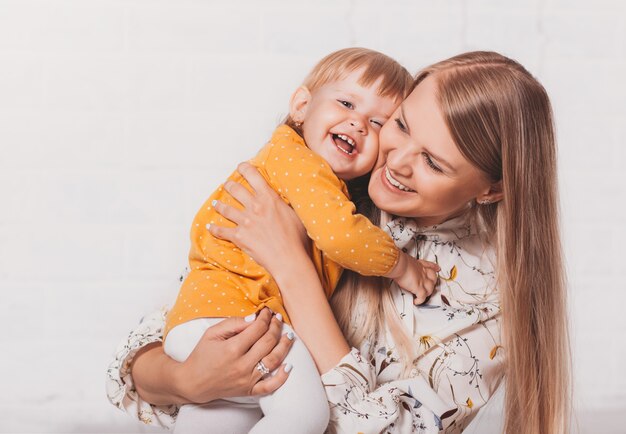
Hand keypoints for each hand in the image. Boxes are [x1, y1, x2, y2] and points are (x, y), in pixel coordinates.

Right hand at [132, 309, 293, 404]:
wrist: (192, 383)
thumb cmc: (202, 355)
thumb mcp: (212, 333)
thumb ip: (234, 323)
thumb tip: (254, 317)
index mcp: (232, 348)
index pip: (257, 329)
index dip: (265, 317)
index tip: (267, 311)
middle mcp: (242, 365)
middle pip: (268, 342)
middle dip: (276, 327)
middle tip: (278, 319)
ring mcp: (246, 379)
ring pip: (273, 361)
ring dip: (284, 346)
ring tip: (289, 336)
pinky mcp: (248, 391)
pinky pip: (270, 386)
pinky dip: (282, 377)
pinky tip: (289, 366)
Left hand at [208, 162, 309, 274]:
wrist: (288, 258)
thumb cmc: (296, 238)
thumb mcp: (295, 214)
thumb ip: (285, 205)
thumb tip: (284, 200)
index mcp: (269, 198)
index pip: (253, 176)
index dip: (245, 168)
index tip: (241, 167)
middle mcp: (254, 206)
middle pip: (236, 189)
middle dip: (229, 185)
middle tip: (227, 184)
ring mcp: (245, 221)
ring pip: (226, 208)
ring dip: (219, 205)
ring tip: (216, 203)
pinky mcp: (239, 236)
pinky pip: (222, 231)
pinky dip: (214, 229)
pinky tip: (209, 227)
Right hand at [386, 252, 439, 304]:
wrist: (399, 264)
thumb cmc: (399, 261)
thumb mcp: (405, 260)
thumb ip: (406, 264)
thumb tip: (402, 265)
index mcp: (419, 265)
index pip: (430, 266)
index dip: (434, 268)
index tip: (437, 268)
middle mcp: (423, 273)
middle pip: (433, 279)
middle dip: (432, 283)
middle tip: (429, 286)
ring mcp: (422, 281)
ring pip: (430, 289)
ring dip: (427, 293)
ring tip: (422, 295)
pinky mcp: (419, 288)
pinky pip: (422, 297)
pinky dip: (419, 300)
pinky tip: (416, 301)